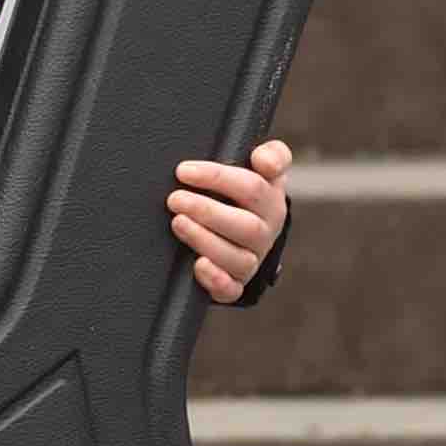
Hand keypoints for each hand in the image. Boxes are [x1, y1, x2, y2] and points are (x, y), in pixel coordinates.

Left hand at [170, 139, 292, 302]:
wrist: (243, 230)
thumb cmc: (244, 191)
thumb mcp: (260, 169)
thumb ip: (271, 156)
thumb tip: (263, 159)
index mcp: (271, 199)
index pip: (253, 187)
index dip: (218, 178)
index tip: (184, 170)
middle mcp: (265, 231)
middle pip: (246, 226)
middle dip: (207, 211)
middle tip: (175, 199)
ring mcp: (252, 260)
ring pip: (237, 258)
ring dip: (205, 240)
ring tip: (178, 222)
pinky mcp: (236, 283)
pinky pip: (231, 290)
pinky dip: (215, 280)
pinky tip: (198, 265)